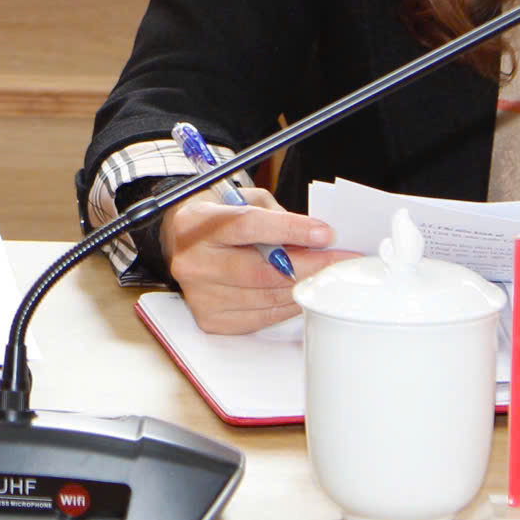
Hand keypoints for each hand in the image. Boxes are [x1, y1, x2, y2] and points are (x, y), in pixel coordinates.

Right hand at [159, 185, 356, 333]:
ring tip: (326, 275)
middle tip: (339, 260)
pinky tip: (301, 291)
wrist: (180, 243)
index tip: (325, 233)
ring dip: (303, 286)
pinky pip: (262, 317)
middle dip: (309, 265)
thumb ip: (275, 215)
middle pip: (261, 270)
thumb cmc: (217, 218)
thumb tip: (316, 238)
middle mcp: (194, 262)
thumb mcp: (242, 199)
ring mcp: (200, 295)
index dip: (291, 229)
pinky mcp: (211, 319)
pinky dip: (288, 304)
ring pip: (266, 297)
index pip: (248, 225)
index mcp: (196, 224)